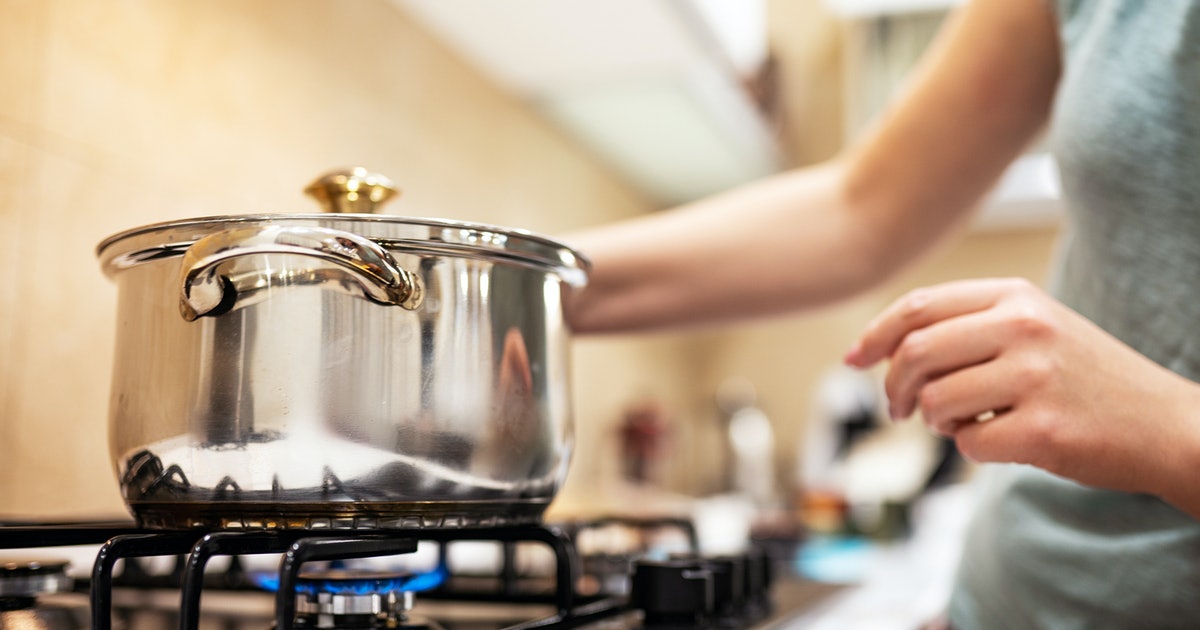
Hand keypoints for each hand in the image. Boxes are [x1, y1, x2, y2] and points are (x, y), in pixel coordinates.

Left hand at [843, 277, 1199, 497]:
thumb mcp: (1033, 328)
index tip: (854, 359)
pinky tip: (1004, 440)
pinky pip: (968, 444)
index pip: (918, 307)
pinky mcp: (1044, 429)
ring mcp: (1035, 377)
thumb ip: (965, 327)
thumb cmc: (1084, 379)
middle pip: (915, 354)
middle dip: (894, 388)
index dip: (875, 336)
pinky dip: (973, 449)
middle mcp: (1024, 327)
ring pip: (935, 401)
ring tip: (967, 422)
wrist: (1167, 425)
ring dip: (936, 422)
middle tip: (900, 409)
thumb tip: (878, 349)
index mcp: (1015, 296)